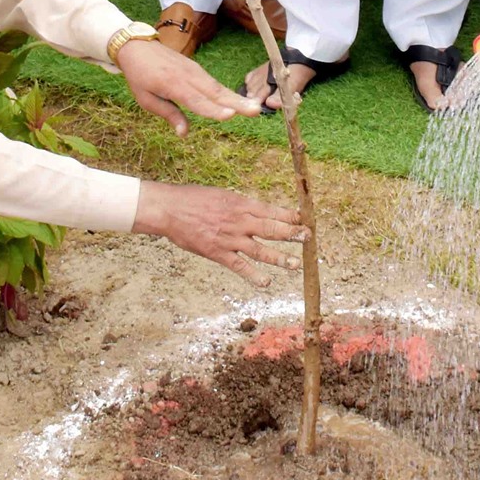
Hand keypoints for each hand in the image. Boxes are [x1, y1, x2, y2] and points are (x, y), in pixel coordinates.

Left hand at [114, 36, 264, 134]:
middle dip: (236, 102)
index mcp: (172, 85)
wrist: (137, 46)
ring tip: (254, 108)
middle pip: (214, 92)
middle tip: (255, 111)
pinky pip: (213, 83)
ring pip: (217, 87)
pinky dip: (227, 92)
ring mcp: (194, 70)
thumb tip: (184, 133)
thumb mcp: (146, 99)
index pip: (196, 101)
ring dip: (236, 98)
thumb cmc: (139, 76)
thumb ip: (168, 114)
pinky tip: (239, 101)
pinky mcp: (197, 68)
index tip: (230, 115)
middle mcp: (187, 76)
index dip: (213, 109)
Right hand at [132, 180, 304, 287]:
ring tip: (295, 264)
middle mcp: (239, 221)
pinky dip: (253, 275)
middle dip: (292, 234)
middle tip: (309, 239)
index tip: (303, 219)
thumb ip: (240, 205)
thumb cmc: (194, 199)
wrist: (170, 209)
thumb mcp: (222, 196)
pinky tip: (265, 283)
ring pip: (260, 250)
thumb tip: (257, 211)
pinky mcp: (218, 253)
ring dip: (279, 257)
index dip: (288, 216)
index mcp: (240, 204)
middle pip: (271, 228)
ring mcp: (229, 239)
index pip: (271, 210)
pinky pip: (239, 267)